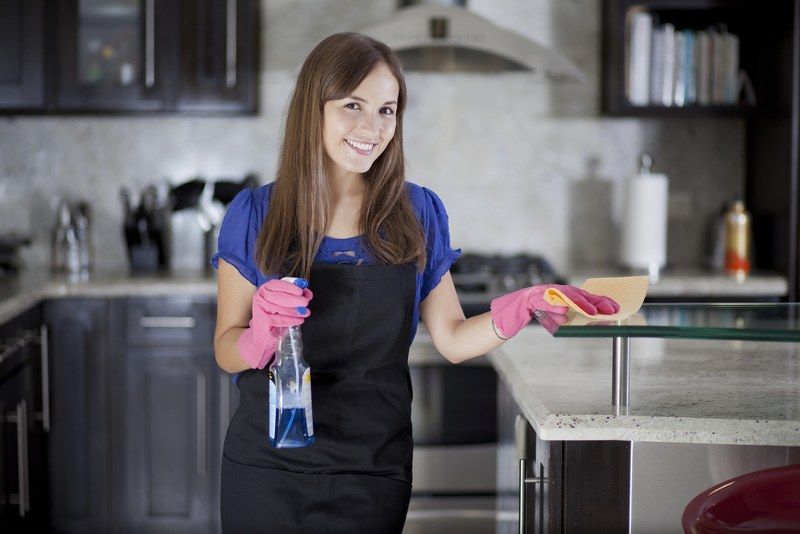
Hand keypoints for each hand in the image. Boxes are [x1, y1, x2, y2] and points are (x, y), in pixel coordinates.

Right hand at [237, 278, 312, 368]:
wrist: (261, 336)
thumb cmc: (274, 317)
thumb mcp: (284, 304)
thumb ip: (296, 296)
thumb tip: (307, 293)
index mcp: (264, 289)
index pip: (277, 284)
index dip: (290, 287)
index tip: (301, 290)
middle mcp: (259, 298)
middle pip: (279, 296)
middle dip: (295, 299)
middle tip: (305, 303)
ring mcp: (260, 310)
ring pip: (280, 308)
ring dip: (295, 311)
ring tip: (305, 312)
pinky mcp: (263, 322)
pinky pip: (280, 319)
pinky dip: (292, 320)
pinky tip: (300, 320)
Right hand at [490, 284, 619, 338]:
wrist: (502, 317)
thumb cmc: (526, 316)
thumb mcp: (549, 317)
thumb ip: (560, 315)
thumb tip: (569, 316)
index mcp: (556, 293)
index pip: (581, 295)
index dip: (598, 299)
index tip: (613, 305)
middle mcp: (550, 290)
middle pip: (576, 292)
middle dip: (595, 300)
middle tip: (611, 308)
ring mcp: (540, 293)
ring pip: (564, 295)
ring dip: (580, 303)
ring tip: (593, 311)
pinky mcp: (529, 299)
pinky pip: (545, 301)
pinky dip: (555, 305)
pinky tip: (565, 310)